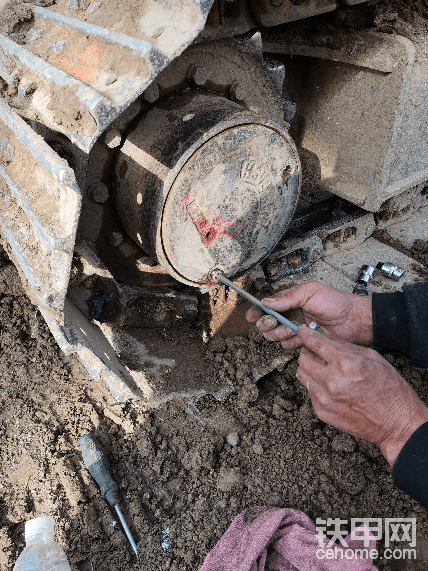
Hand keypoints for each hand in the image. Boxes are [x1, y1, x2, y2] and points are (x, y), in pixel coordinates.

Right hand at [246, 281, 372, 348]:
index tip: (251, 316)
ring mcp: (297, 328)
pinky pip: (288, 345)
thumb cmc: (335, 302)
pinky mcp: (304, 341)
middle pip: (268, 322)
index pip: (268, 305)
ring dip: (279, 333)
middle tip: (273, 323)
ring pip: (276, 335)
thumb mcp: (310, 292)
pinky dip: (291, 342)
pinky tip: (300, 337)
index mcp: (291, 299)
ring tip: (291, 330)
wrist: (353, 320)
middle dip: (267, 324)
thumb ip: (288, 297)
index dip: (257, 311)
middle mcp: (292, 314)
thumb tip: (267, 302)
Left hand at [296, 325, 427, 465]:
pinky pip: (309, 392)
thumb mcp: (373, 358)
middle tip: (315, 352)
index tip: (302, 331)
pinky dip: (316, 386)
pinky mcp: (322, 412)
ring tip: (322, 369)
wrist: (395, 423)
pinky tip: (330, 387)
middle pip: (303, 358)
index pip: (315, 343)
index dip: (306, 334)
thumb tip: (327, 338)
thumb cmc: (390, 390)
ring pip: (302, 375)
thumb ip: (346, 347)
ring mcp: (325, 398)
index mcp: (346, 364)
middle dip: (308, 351)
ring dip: (309, 368)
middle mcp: (332, 381)